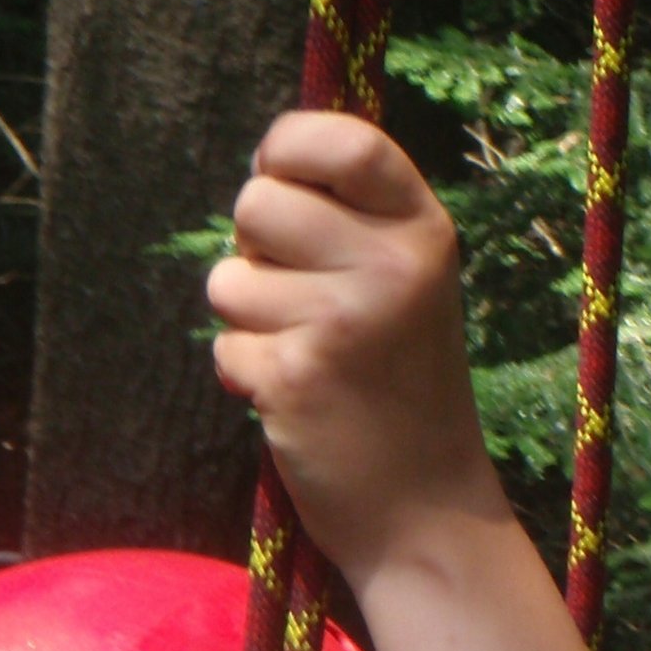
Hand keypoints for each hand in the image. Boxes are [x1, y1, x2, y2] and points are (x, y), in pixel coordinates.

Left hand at [208, 111, 504, 584]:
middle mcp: (388, 266)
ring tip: (300, 353)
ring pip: (228, 278)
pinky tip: (294, 401)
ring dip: (246, 319)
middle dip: (253, 246)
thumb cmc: (404, 392)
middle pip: (258, 201)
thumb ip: (354, 225)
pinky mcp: (294, 378)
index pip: (341, 138)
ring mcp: (341, 322)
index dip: (288, 146)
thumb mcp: (409, 288)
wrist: (425, 512)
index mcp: (422, 231)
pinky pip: (225, 348)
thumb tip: (266, 173)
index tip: (279, 176)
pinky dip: (245, 377)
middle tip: (292, 296)